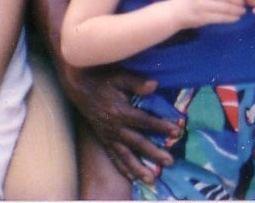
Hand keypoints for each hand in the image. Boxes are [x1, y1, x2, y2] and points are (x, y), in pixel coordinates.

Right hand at [59, 64, 178, 184]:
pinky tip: (131, 177)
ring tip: (152, 179)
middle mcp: (114, 127)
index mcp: (120, 111)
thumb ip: (136, 82)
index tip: (177, 131)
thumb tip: (155, 85)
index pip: (144, 121)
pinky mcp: (103, 138)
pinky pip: (113, 156)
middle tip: (170, 162)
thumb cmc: (101, 77)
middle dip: (154, 153)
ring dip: (138, 168)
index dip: (161, 126)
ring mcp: (108, 135)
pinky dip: (122, 167)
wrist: (77, 84)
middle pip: (137, 142)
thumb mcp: (119, 76)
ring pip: (125, 155)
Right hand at [172, 0, 245, 28]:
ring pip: (226, 7)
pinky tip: (236, 18)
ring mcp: (201, 4)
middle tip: (246, 3)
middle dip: (240, 0)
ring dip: (237, 10)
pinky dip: (231, 18)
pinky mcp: (202, 17)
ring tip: (242, 11)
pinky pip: (221, 17)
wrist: (175, 12)